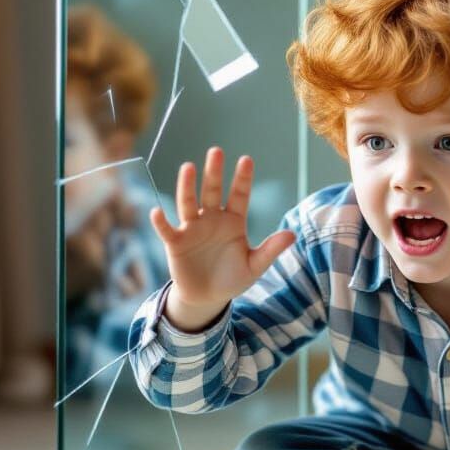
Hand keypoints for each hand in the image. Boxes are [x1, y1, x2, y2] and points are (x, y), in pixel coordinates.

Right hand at [150, 147, 294, 329]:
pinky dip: (161, 222)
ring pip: (188, 203)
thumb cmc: (232, 278)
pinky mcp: (176, 243)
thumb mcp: (255, 266)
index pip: (239, 195)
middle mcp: (212, 219)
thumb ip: (271, 250)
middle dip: (214, 172)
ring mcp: (192, 229)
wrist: (208, 297)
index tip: (246, 159)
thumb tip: (292, 235)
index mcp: (234, 221)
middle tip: (216, 151)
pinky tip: (157, 211)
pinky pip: (167, 230)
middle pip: (213, 191)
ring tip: (188, 167)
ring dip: (187, 186)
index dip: (242, 179)